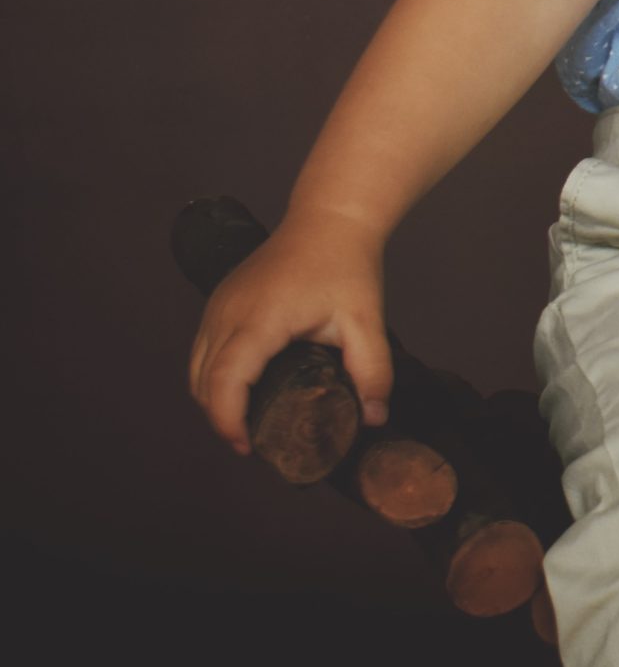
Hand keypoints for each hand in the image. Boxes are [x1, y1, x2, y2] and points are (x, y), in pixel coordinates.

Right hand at [187, 212, 392, 454]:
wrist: (329, 219)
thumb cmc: (346, 265)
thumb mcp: (367, 320)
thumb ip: (373, 371)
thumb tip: (374, 416)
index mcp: (261, 318)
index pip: (225, 379)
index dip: (227, 420)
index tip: (246, 447)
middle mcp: (228, 312)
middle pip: (202, 381)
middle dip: (222, 418)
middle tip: (256, 443)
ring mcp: (218, 305)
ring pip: (196, 368)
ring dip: (214, 399)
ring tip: (250, 423)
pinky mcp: (219, 302)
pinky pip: (202, 350)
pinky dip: (213, 378)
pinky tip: (242, 391)